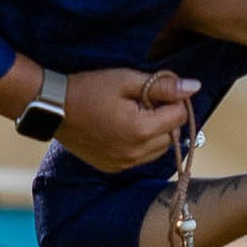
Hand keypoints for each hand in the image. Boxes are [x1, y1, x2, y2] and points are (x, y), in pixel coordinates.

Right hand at [59, 67, 199, 172]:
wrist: (51, 107)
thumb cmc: (88, 88)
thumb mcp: (125, 79)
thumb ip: (162, 86)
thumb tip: (194, 87)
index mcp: (141, 130)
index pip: (179, 117)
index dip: (173, 100)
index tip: (156, 90)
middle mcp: (135, 153)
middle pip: (171, 135)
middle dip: (165, 117)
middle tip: (143, 100)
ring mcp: (122, 164)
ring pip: (158, 150)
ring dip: (154, 133)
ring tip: (133, 114)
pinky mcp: (111, 167)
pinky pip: (139, 158)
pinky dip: (139, 145)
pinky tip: (122, 128)